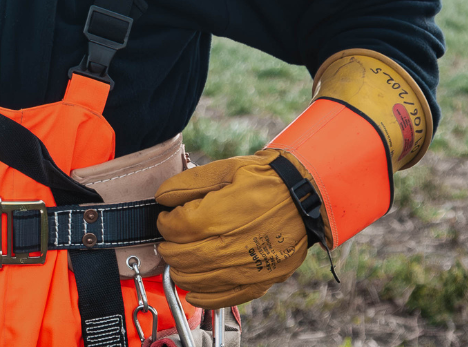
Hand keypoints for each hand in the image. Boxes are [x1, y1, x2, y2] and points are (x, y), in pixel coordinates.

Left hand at [154, 149, 310, 307]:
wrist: (307, 198)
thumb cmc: (266, 181)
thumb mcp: (226, 169)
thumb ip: (188, 184)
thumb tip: (161, 198)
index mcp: (217, 217)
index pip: (173, 228)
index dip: (164, 222)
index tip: (168, 217)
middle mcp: (228, 247)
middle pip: (180, 256)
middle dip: (168, 247)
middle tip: (170, 238)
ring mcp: (243, 268)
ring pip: (195, 280)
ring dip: (180, 270)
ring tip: (181, 258)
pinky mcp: (258, 281)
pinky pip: (223, 298)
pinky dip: (203, 296)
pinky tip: (193, 289)